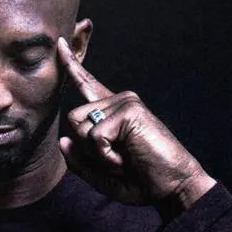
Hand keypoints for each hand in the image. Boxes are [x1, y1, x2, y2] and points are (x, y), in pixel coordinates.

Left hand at [57, 37, 215, 216]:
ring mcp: (125, 102)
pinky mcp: (130, 110)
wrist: (172, 187)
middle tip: (117, 159)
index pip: (86, 84)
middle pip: (73, 118)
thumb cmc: (139, 180)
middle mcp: (117, 102)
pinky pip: (95, 135)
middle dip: (87, 149)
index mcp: (109, 112)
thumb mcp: (101, 174)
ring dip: (97, 153)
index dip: (71, 65)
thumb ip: (79, 160)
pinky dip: (106, 156)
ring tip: (123, 158)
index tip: (59, 43)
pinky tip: (126, 158)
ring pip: (81, 126)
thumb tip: (63, 140)